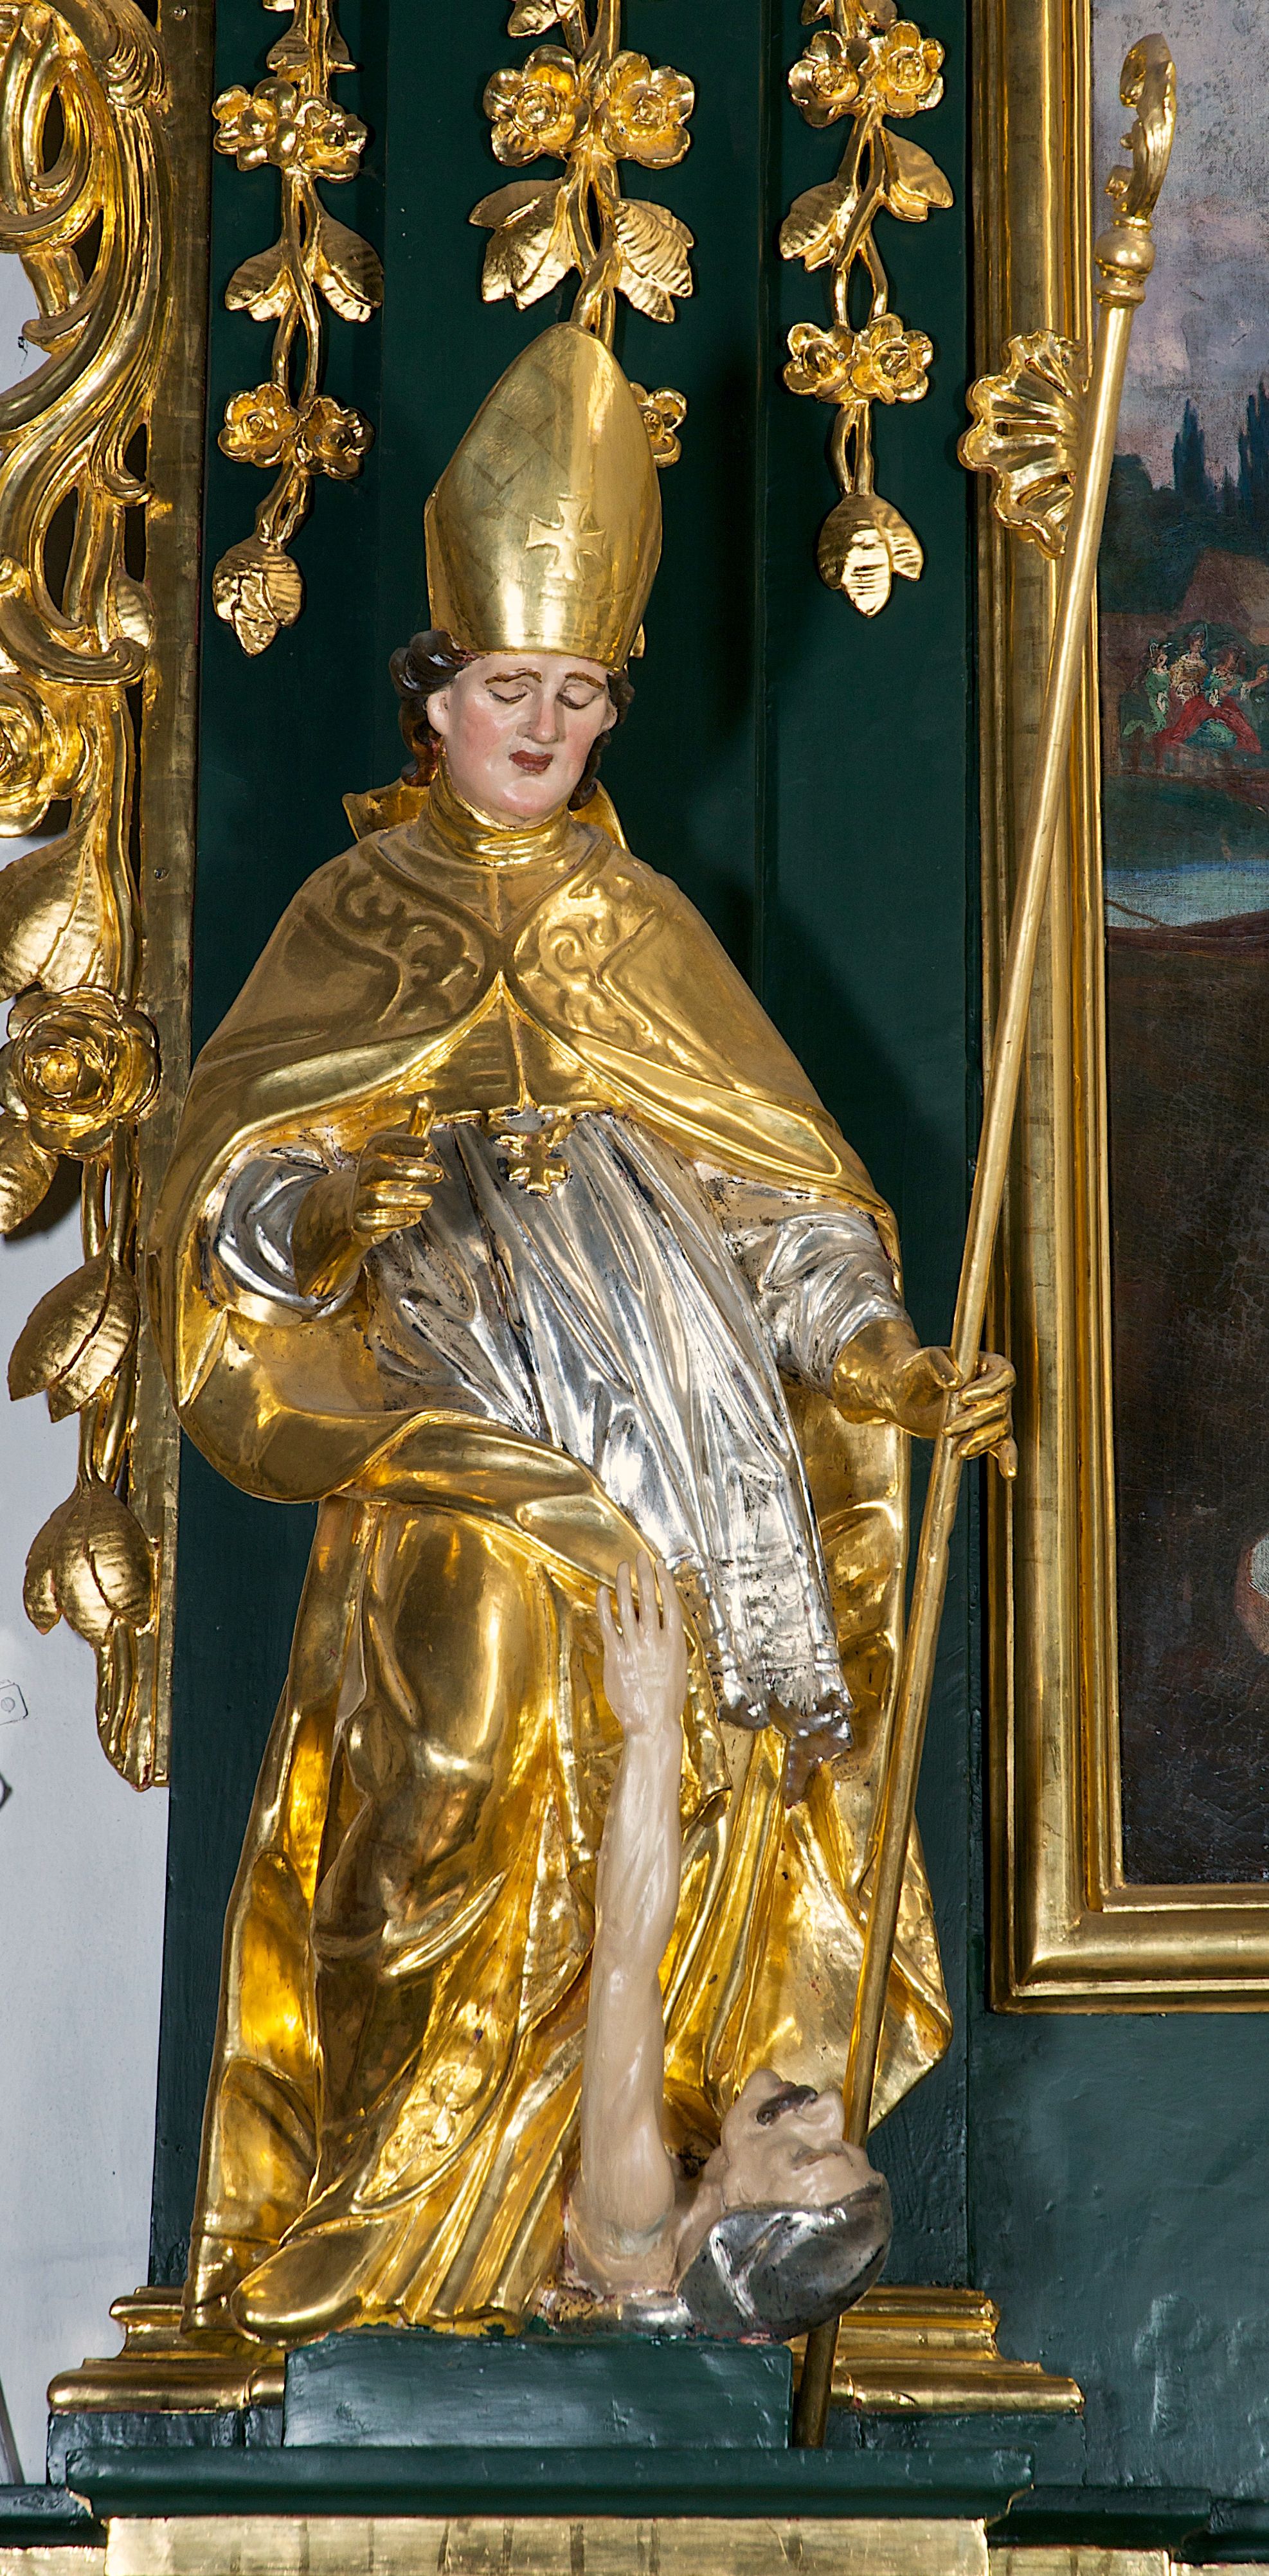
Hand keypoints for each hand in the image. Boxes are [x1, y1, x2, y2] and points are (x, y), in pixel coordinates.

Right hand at [291, 1099, 440, 1298]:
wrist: (353, 1210)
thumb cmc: (386, 1174)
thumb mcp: (400, 1151)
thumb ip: (415, 1127)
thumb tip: (425, 1097)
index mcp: (371, 1154)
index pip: (382, 1143)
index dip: (404, 1143)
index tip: (429, 1146)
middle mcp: (362, 1175)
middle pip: (380, 1170)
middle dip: (410, 1171)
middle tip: (440, 1174)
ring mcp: (359, 1200)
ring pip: (378, 1199)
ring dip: (406, 1199)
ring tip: (428, 1200)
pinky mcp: (359, 1223)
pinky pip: (373, 1223)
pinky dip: (395, 1221)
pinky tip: (414, 1217)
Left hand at [598, 1549, 687, 1742]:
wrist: (652, 1722)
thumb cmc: (667, 1700)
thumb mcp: (677, 1668)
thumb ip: (667, 1646)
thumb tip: (659, 1629)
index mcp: (674, 1643)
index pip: (671, 1603)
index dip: (665, 1582)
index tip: (660, 1566)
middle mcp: (655, 1641)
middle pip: (648, 1598)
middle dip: (644, 1574)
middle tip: (640, 1557)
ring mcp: (635, 1647)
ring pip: (627, 1607)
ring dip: (624, 1584)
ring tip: (622, 1567)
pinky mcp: (616, 1656)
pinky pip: (609, 1624)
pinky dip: (605, 1606)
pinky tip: (603, 1592)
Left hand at [833, 1316, 1015, 1475]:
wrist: (900, 1393)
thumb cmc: (913, 1369)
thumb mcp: (922, 1360)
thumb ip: (937, 1364)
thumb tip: (955, 1383)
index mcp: (985, 1365)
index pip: (1003, 1375)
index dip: (988, 1388)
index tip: (963, 1397)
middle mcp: (993, 1389)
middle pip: (1000, 1407)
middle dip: (974, 1420)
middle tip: (946, 1428)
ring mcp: (989, 1412)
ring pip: (999, 1429)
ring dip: (979, 1441)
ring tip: (957, 1450)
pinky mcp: (982, 1433)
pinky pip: (1002, 1446)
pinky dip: (1007, 1459)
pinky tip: (1009, 1473)